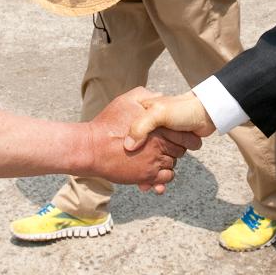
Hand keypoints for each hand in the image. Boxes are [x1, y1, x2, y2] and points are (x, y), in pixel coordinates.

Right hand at [85, 88, 201, 193]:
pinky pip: (165, 178)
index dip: (183, 136)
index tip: (176, 136)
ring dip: (167, 162)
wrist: (92, 148)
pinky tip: (154, 170)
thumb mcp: (126, 101)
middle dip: (175, 149)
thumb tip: (158, 95)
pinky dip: (163, 177)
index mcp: (158, 127)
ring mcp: (153, 162)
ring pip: (172, 165)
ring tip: (156, 158)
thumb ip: (145, 96)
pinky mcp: (146, 176)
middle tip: (164, 147)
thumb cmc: (107, 124)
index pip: (183, 135)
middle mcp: (159, 145)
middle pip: (180, 151)